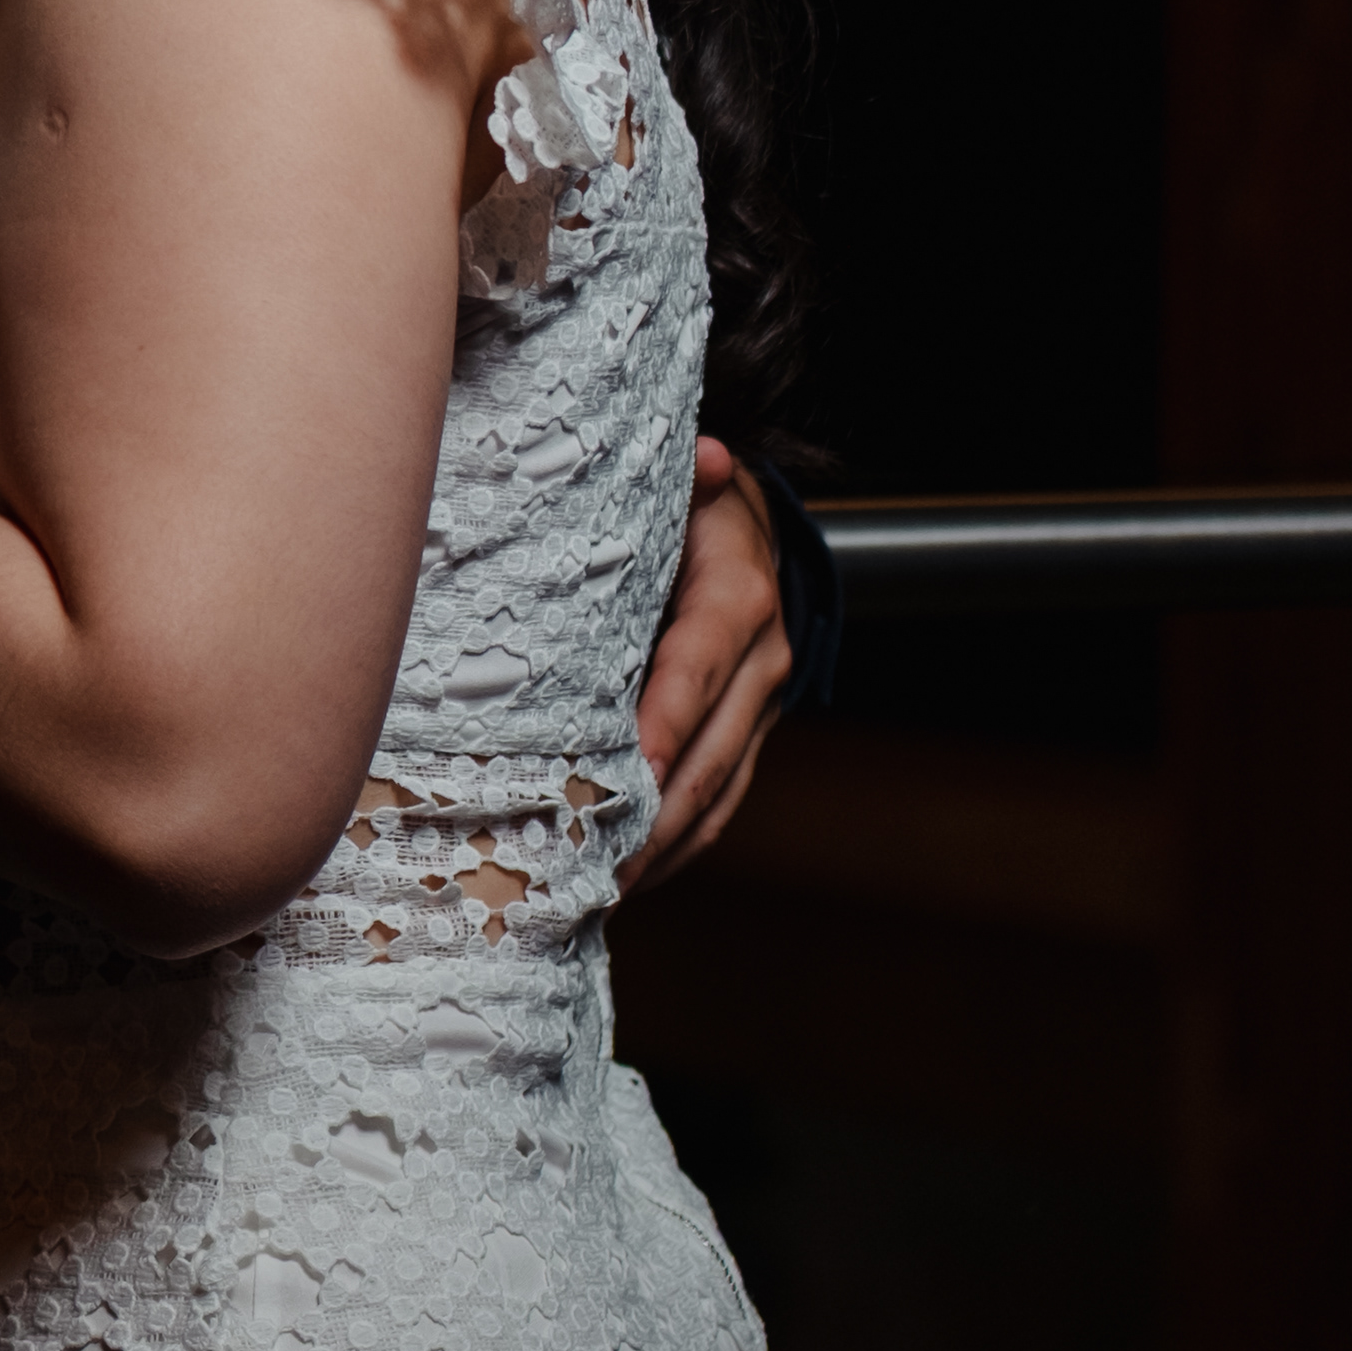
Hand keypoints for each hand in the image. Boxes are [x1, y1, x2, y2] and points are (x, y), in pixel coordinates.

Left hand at [629, 437, 791, 880]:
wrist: (751, 529)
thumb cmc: (689, 509)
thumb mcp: (681, 487)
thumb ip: (688, 479)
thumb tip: (710, 458)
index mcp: (738, 600)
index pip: (693, 675)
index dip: (661, 731)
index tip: (625, 784)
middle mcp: (762, 662)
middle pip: (708, 755)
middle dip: (653, 821)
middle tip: (589, 868)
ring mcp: (760, 706)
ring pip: (718, 793)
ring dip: (664, 849)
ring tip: (598, 892)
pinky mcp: (748, 735)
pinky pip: (721, 801)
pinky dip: (681, 844)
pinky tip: (630, 875)